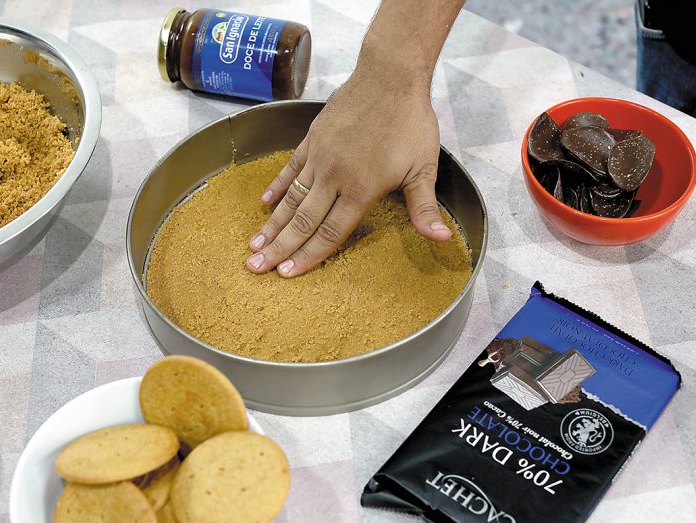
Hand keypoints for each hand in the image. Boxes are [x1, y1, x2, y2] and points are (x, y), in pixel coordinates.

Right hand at [245, 70, 450, 277]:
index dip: (307, 256)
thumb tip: (442, 240)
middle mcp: (334, 178)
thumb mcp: (424, 168)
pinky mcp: (313, 139)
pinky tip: (264, 203)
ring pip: (291, 198)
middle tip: (254, 267)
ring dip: (271, 224)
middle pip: (302, 221)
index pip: (330, 233)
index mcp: (361, 190)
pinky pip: (291, 169)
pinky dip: (277, 187)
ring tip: (253, 244)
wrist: (389, 76)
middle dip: (279, 248)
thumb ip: (424, 208)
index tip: (287, 273)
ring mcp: (320, 158)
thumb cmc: (410, 122)